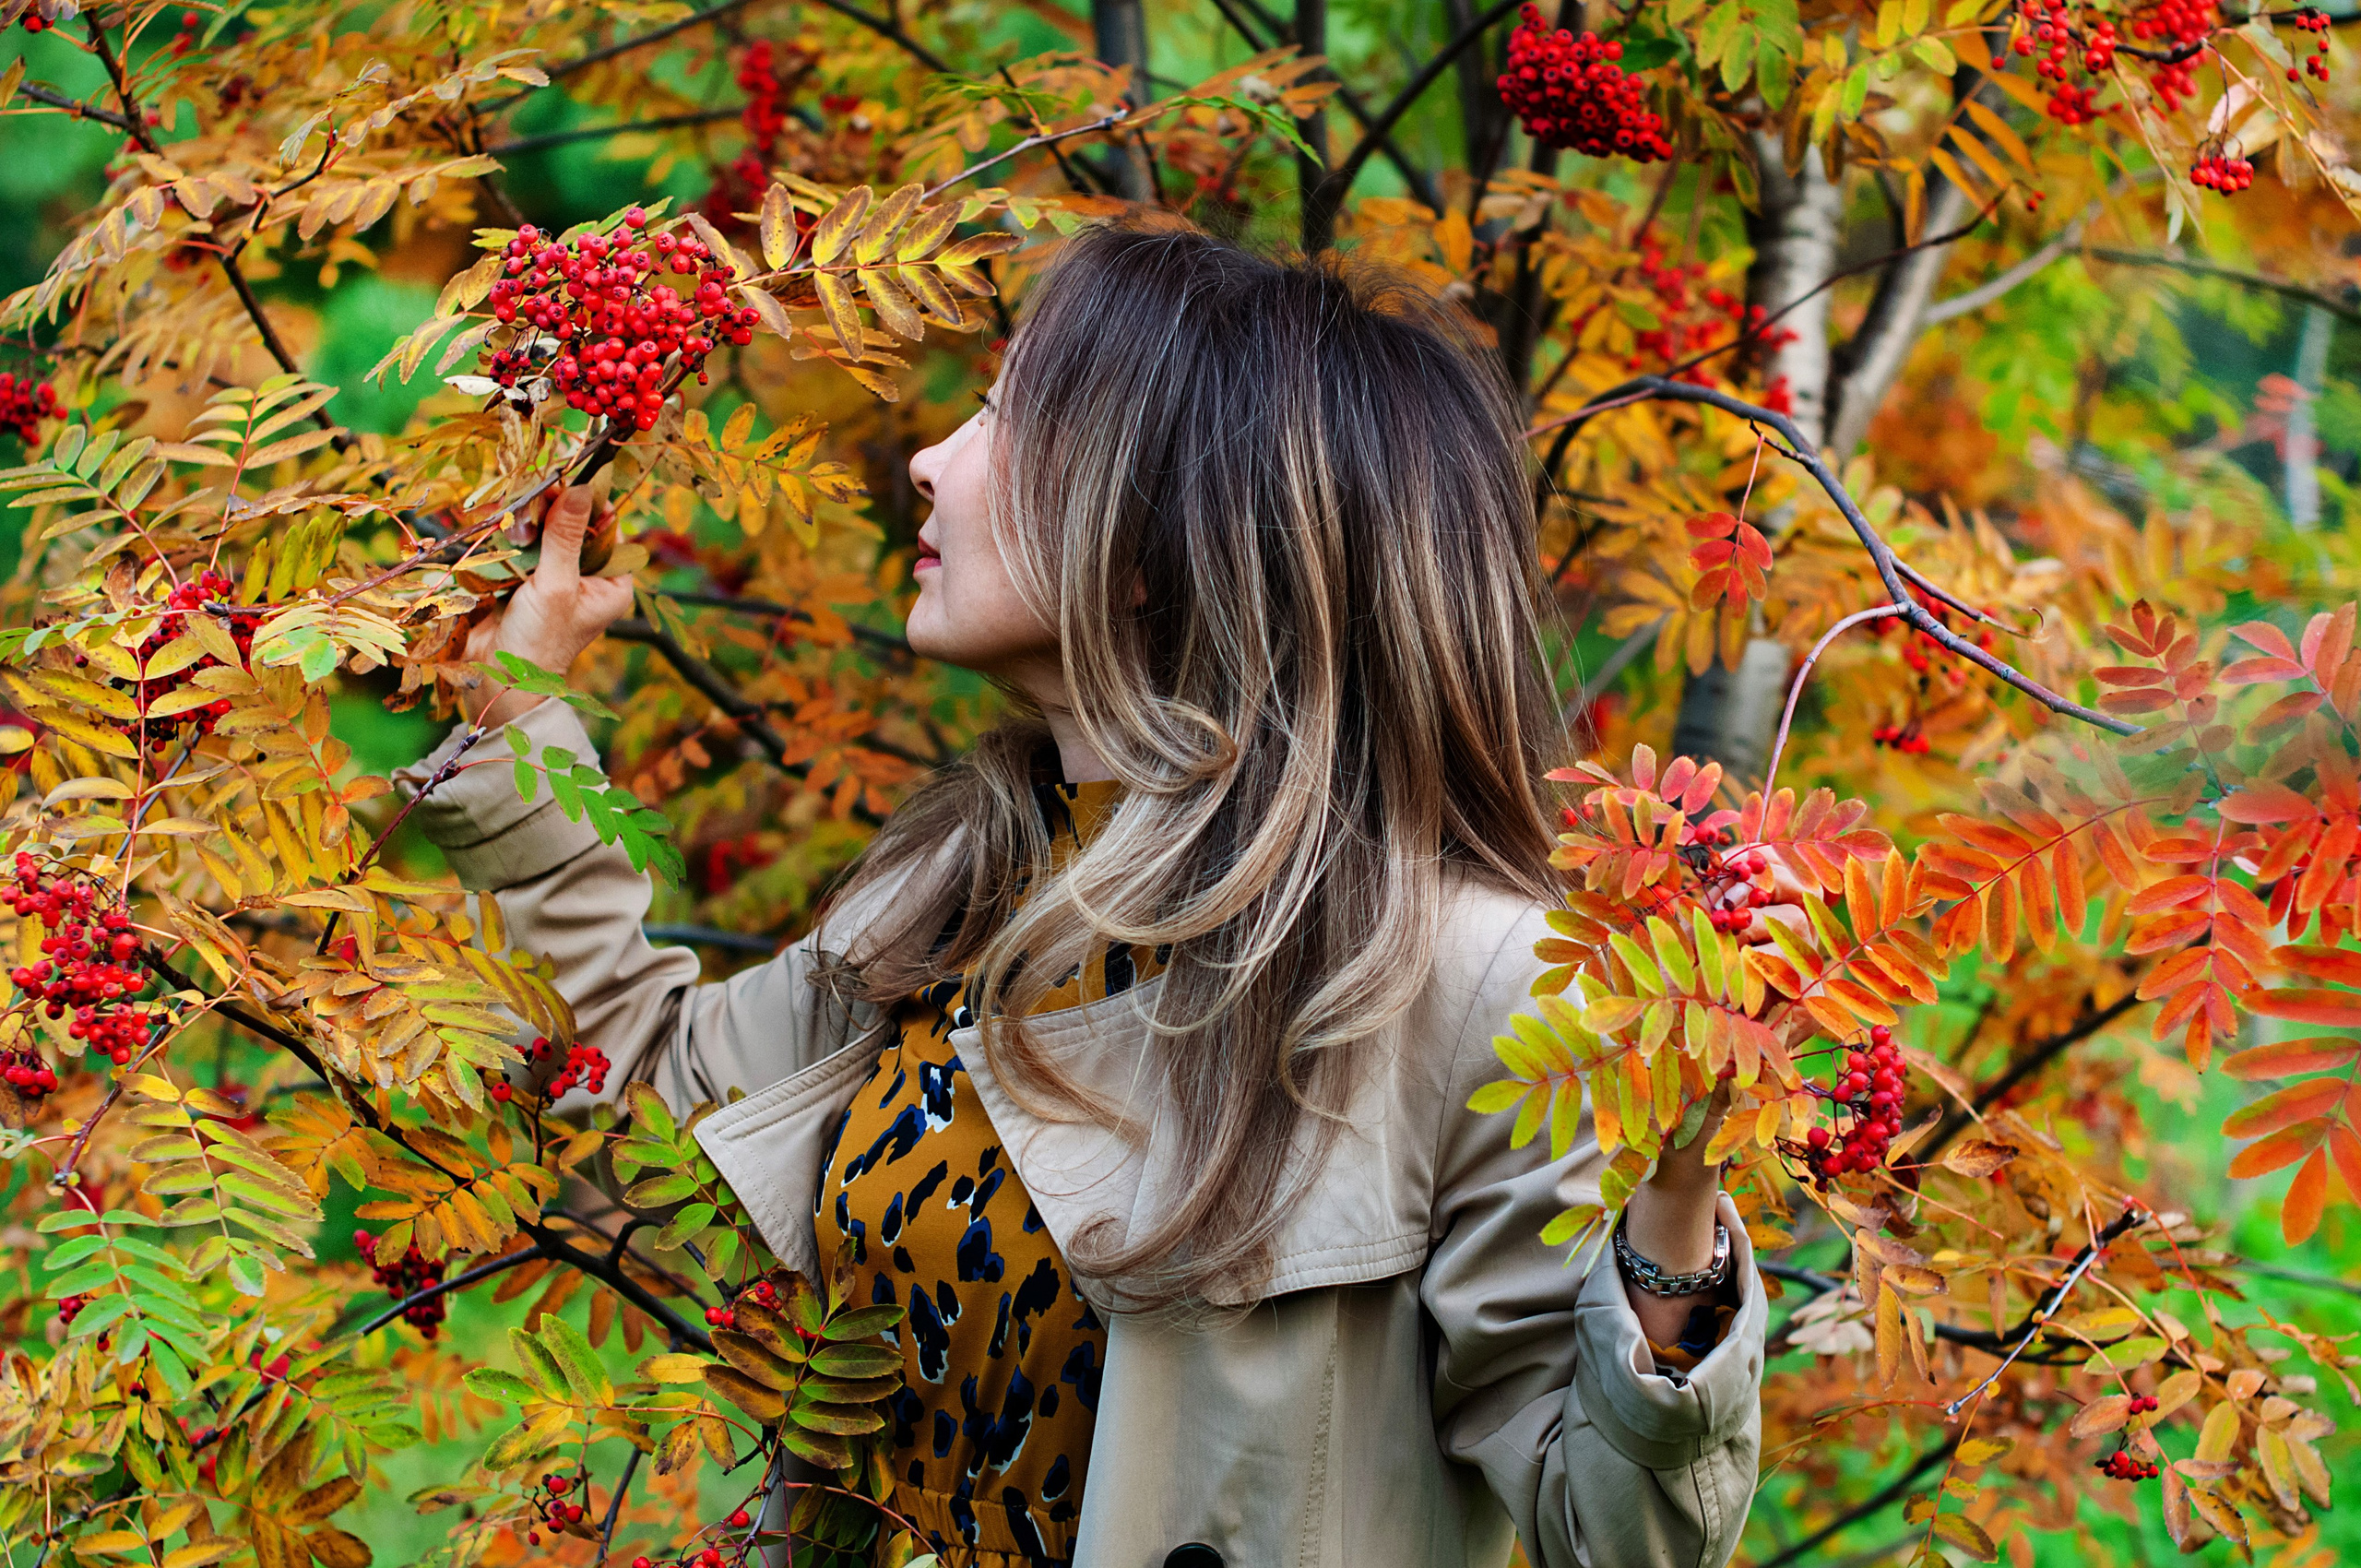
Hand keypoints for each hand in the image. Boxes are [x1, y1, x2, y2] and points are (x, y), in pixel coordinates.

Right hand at [459, 484, 635, 727]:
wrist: (497, 678)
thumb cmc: (539, 641)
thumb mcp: (556, 585)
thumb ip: (565, 537)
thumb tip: (579, 488)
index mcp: (612, 582)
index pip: (606, 527)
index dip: (586, 500)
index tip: (564, 475)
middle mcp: (588, 577)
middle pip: (573, 524)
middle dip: (550, 509)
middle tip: (531, 494)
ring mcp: (556, 576)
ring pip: (544, 531)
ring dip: (526, 521)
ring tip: (513, 521)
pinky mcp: (525, 578)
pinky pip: (521, 544)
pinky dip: (509, 533)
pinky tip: (499, 525)